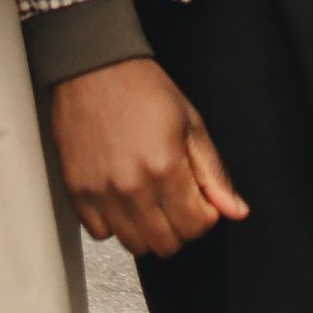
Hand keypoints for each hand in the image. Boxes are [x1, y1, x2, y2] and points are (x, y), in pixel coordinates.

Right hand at [50, 59, 248, 255]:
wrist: (92, 66)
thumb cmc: (141, 87)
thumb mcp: (190, 122)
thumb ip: (214, 173)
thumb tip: (236, 211)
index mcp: (165, 167)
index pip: (196, 227)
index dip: (204, 214)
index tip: (198, 197)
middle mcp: (132, 187)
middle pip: (166, 245)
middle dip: (178, 226)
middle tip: (174, 199)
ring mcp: (101, 193)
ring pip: (134, 246)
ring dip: (146, 229)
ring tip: (147, 198)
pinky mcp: (77, 192)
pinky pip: (100, 234)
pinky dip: (113, 223)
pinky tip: (119, 196)